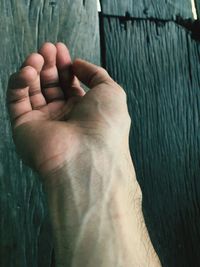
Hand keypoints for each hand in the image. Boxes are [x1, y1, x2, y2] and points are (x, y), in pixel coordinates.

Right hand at [7, 42, 130, 176]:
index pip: (68, 83)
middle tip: (47, 48)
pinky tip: (28, 71)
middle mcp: (63, 117)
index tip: (60, 49)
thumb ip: (95, 74)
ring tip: (37, 56)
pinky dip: (19, 82)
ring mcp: (43, 123)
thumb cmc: (106, 126)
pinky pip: (16, 100)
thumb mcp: (111, 91)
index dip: (64, 64)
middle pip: (50, 85)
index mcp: (83, 110)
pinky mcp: (24, 127)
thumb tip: (77, 64)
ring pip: (32, 90)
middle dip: (48, 64)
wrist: (88, 157)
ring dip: (33, 69)